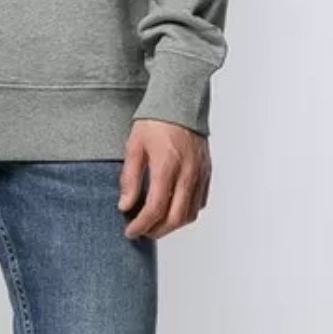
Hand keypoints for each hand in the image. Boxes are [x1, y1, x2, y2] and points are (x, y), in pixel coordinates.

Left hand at [118, 120, 210, 239]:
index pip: (155, 209)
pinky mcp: (207, 172)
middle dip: (156, 231)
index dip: (141, 225)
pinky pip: (200, 202)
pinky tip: (172, 209)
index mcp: (167, 166)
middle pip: (175, 218)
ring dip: (172, 225)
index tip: (130, 232)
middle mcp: (187, 173)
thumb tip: (125, 206)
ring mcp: (200, 174)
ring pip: (190, 214)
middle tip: (141, 232)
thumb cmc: (156, 121)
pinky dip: (185, 212)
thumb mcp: (134, 147)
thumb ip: (130, 179)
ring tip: (155, 224)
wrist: (181, 101)